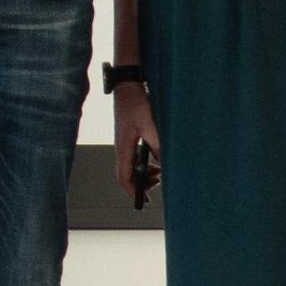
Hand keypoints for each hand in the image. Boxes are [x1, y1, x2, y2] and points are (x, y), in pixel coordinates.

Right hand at [111, 83, 159, 201]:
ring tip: (159, 172)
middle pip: (126, 174)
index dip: (132, 190)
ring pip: (131, 166)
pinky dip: (144, 162)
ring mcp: (124, 142)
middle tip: (158, 184)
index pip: (124, 176)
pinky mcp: (129, 136)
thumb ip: (157, 144)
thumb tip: (164, 164)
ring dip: (144, 172)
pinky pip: (134, 157)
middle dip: (140, 183)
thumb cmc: (135, 103)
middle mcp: (121, 147)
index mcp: (123, 147)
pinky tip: (155, 159)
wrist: (127, 85)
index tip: (144, 200)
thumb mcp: (149, 124)